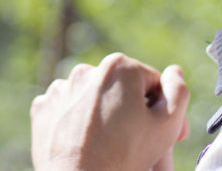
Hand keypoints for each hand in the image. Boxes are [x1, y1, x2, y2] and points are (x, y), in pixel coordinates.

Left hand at [30, 53, 189, 170]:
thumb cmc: (126, 155)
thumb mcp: (167, 125)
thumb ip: (178, 92)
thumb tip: (174, 72)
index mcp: (119, 66)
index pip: (151, 82)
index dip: (160, 108)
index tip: (161, 131)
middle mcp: (87, 70)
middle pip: (120, 89)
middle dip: (131, 110)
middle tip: (136, 139)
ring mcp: (61, 88)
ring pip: (93, 97)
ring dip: (103, 113)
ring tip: (110, 141)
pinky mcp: (43, 107)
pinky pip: (67, 108)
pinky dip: (76, 120)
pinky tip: (86, 140)